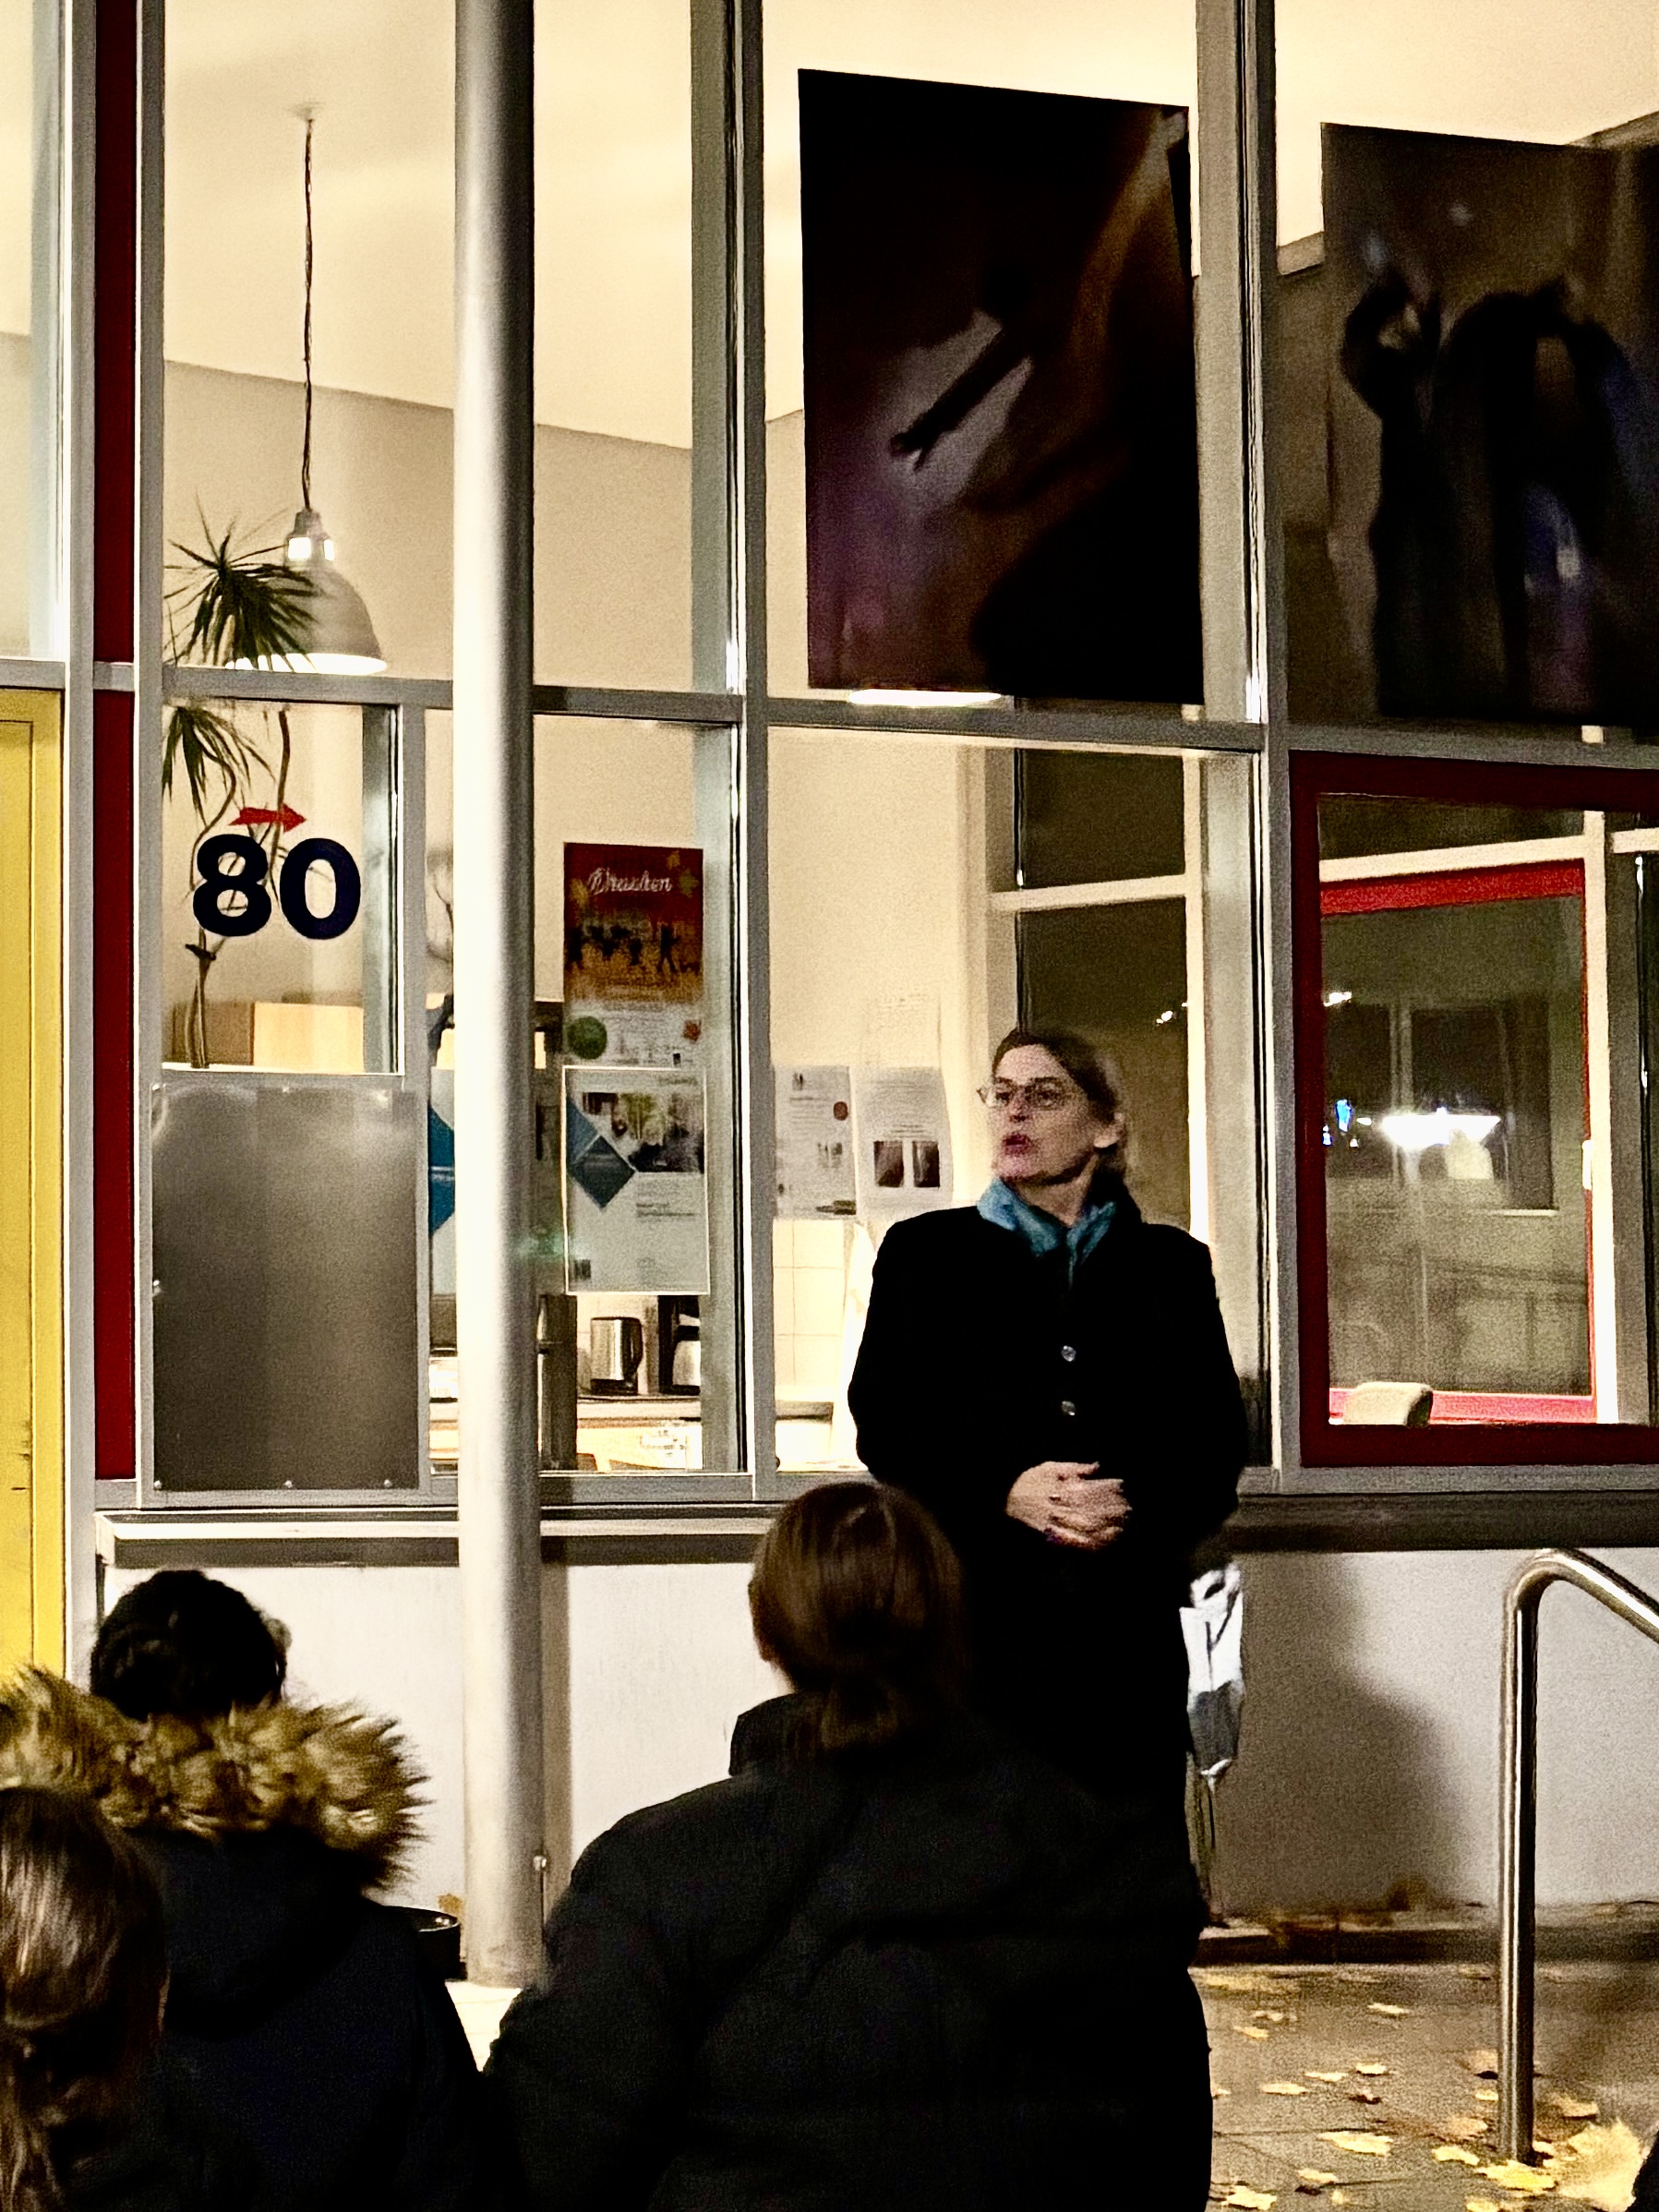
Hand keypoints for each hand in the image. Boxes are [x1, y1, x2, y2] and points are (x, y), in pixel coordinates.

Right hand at [1005, 1463, 1129, 1550]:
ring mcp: (1056, 1521)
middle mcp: (1062, 1504)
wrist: (1003, 1498)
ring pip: (1085, 1527)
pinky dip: (1088, 1543)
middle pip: (1093, 1509)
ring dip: (1104, 1528)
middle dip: (1112, 1512)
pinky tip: (1100, 1544)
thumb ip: (1074, 1468)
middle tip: (1128, 1513)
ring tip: (1120, 1529)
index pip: (1093, 1490)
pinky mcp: (1050, 1535)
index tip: (1123, 1492)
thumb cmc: (1027, 1481)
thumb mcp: (1049, 1468)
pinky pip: (1072, 1542)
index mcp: (1063, 1486)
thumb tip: (1096, 1466)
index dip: (1110, 1492)